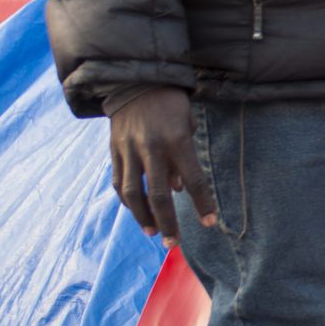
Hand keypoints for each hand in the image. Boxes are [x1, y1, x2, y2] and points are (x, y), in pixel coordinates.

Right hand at [109, 88, 216, 244]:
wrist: (136, 82)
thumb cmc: (171, 103)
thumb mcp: (187, 125)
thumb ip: (184, 159)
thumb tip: (177, 190)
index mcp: (177, 140)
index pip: (194, 180)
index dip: (203, 204)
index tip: (210, 223)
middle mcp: (151, 148)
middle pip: (158, 195)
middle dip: (168, 222)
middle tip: (175, 244)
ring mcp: (128, 151)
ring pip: (132, 194)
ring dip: (142, 218)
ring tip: (154, 233)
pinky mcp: (114, 151)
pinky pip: (118, 182)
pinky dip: (127, 200)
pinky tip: (137, 212)